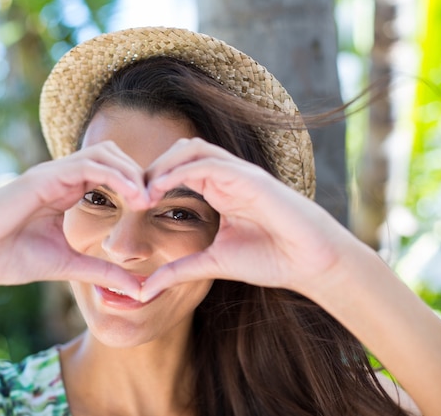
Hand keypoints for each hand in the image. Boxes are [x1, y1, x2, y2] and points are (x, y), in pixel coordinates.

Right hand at [0, 141, 148, 296]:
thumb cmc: (10, 258)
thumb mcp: (68, 265)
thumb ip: (102, 271)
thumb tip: (138, 289)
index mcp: (67, 191)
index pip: (110, 173)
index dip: (135, 184)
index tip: (156, 206)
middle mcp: (61, 177)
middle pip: (112, 156)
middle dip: (139, 173)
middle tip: (159, 197)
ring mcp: (51, 173)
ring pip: (103, 154)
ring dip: (131, 172)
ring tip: (148, 197)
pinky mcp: (43, 177)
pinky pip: (87, 165)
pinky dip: (115, 176)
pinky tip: (133, 197)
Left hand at [140, 138, 354, 300]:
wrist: (310, 263)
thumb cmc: (270, 260)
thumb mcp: (212, 264)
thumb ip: (179, 271)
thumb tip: (144, 291)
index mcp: (219, 191)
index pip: (177, 171)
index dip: (152, 182)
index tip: (131, 204)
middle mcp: (227, 176)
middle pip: (180, 152)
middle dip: (152, 168)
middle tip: (130, 194)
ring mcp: (239, 173)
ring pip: (192, 149)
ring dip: (163, 165)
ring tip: (143, 191)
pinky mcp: (250, 177)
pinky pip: (209, 163)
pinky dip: (181, 171)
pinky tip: (161, 189)